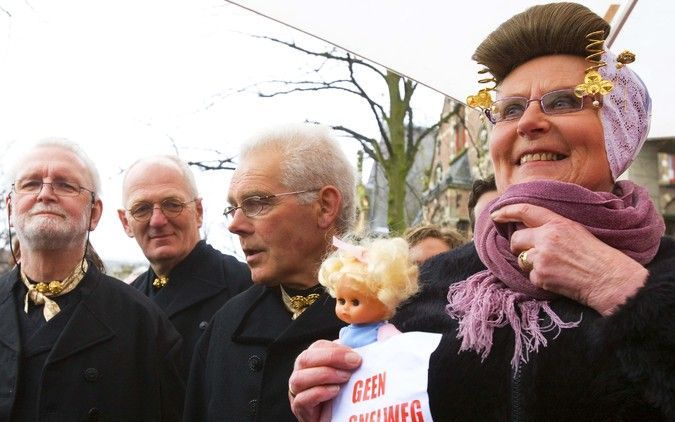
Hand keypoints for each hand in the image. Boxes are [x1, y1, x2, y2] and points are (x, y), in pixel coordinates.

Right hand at [289, 340, 361, 421]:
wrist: (339, 418)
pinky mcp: (300, 409)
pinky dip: (319, 393)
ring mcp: (297, 392)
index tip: (356, 355)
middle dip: (331, 358)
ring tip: (345, 378)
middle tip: (354, 363)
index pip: (317, 346)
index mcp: (312, 360)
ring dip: (325, 375)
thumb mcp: (348, 371)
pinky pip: (302, 399)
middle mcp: (301, 373)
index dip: (336, 349)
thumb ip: (350, 357)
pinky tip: (335, 392)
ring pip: (299, 378)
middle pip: (305, 358)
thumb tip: (363, 343)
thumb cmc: (344, 394)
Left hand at [492, 203, 647, 315]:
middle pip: (516, 239)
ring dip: (531, 265)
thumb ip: (553, 227)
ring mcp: (542, 257)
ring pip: (521, 259)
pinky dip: (540, 279)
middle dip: (520, 247)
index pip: (525, 211)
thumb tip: (528, 229)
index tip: (496, 214)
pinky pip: (530, 277)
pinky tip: (558, 278)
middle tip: (535, 253)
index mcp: (557, 223)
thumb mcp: (576, 231)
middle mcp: (547, 237)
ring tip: (554, 267)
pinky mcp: (540, 275)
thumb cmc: (597, 256)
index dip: (507, 211)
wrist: (609, 279)